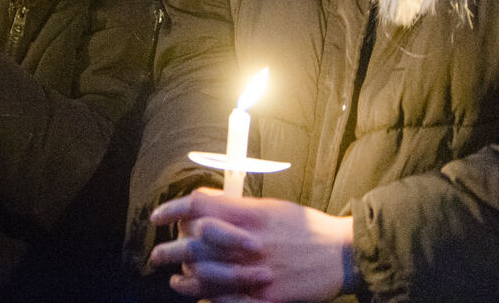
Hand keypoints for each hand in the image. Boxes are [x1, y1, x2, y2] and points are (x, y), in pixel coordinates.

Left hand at [149, 188, 353, 301]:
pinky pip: (230, 302)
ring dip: (185, 279)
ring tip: (174, 280)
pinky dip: (210, 300)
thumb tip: (204, 204)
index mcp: (249, 215)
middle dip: (170, 250)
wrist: (342, 253)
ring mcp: (258, 272)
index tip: (157, 216)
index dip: (173, 209)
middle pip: (195, 243)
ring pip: (207, 276)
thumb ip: (237, 208)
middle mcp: (249, 242)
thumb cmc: (305, 227)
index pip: (199, 205)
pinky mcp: (268, 297)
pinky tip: (200, 298)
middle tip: (156, 256)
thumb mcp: (271, 207)